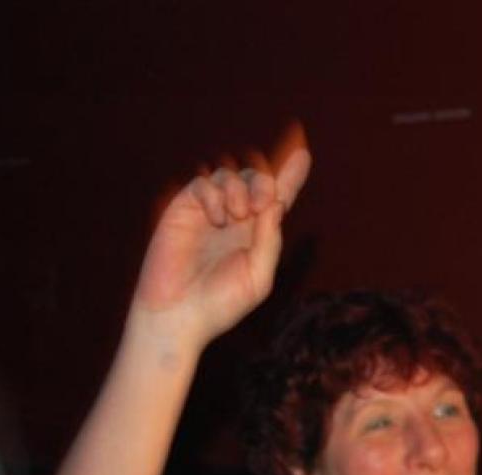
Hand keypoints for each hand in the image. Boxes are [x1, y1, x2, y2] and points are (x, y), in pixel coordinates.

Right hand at [129, 124, 311, 351]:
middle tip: (260, 205)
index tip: (303, 152)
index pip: (278, 199)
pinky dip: (213, 193)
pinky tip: (216, 217)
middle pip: (257, 180)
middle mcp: (235, 220)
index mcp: (257, 235)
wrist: (177, 315)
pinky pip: (203, 183)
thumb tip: (276, 204)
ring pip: (230, 176)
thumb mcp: (258, 277)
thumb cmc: (220, 304)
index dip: (291, 175)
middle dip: (264, 182)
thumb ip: (270, 241)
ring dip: (239, 189)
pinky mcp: (183, 210)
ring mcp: (209, 213)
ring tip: (235, 216)